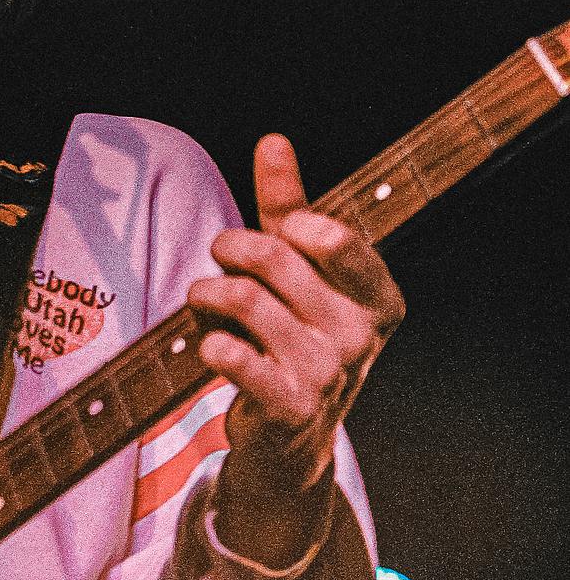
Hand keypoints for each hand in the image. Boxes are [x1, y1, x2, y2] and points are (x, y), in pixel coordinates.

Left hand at [187, 134, 405, 564]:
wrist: (290, 439)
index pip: (332, 235)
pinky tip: (209, 344)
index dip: (286, 225)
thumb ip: (289, 209)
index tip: (270, 233)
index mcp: (379, 297)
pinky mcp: (289, 409)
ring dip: (206, 292)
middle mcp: (361, 335)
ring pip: (244, 301)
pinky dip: (211, 344)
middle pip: (274, 260)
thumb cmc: (293, 340)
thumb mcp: (299, 275)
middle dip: (229, 250)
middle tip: (216, 259)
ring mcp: (329, 375)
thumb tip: (273, 141)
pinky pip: (237, 359)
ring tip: (201, 299)